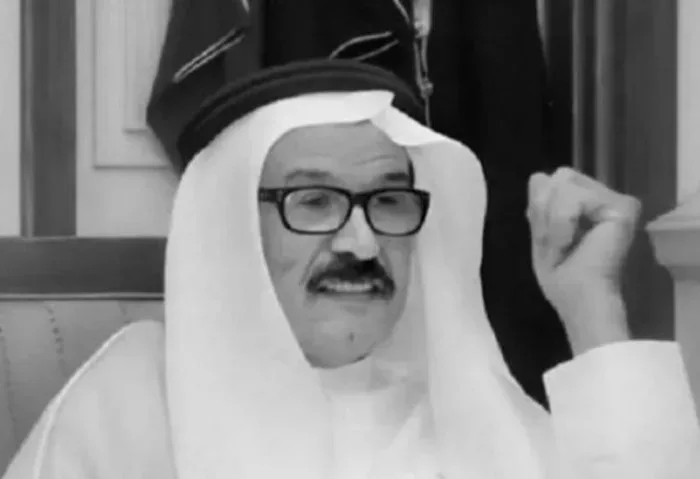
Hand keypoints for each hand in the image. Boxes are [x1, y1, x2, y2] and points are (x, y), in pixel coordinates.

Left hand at [527, 167, 641, 354]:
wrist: (580, 299)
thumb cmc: (563, 278)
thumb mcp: (541, 233)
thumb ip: (540, 204)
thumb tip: (538, 176)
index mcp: (586, 206)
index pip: (549, 180)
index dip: (538, 207)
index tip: (548, 240)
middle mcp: (605, 199)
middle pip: (560, 175)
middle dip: (545, 211)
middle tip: (558, 244)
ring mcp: (617, 202)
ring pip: (565, 181)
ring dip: (553, 219)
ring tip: (566, 244)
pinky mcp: (624, 207)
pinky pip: (575, 197)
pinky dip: (563, 222)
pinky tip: (575, 242)